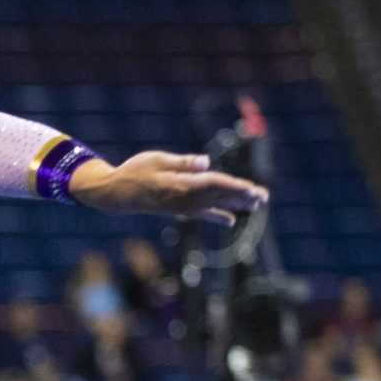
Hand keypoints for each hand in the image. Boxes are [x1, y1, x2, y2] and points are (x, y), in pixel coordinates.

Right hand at [70, 151, 266, 224]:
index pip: (214, 185)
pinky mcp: (178, 210)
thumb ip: (182, 163)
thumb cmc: (134, 172)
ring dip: (236, 204)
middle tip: (264, 197)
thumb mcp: (156, 160)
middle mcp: (184, 198)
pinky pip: (202, 214)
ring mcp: (182, 206)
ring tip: (257, 204)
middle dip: (242, 197)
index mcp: (180, 184)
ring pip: (215, 205)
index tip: (253, 189)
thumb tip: (206, 162)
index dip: (235, 187)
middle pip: (220, 196)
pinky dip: (218, 216)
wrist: (116, 194)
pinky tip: (231, 220)